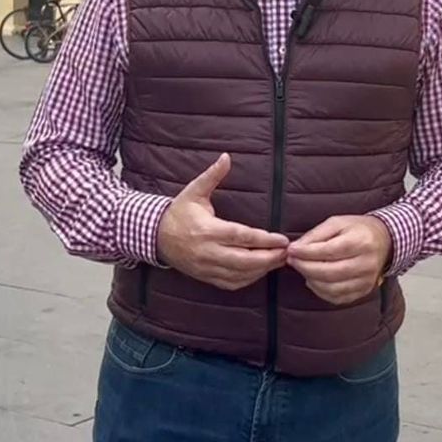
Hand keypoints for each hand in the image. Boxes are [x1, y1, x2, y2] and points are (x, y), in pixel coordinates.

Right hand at [157, 154, 289, 290]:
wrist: (155, 237)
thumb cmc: (179, 212)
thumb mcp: (194, 191)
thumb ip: (212, 176)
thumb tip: (226, 157)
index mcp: (207, 230)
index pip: (241, 237)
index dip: (264, 240)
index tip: (281, 239)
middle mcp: (208, 251)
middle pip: (244, 260)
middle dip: (268, 259)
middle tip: (286, 253)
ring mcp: (206, 267)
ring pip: (239, 275)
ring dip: (262, 271)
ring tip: (279, 261)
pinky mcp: (205, 277)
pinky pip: (231, 284)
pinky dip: (248, 280)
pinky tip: (260, 271)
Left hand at [287, 216, 390, 305]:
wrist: (384, 241)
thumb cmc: (358, 230)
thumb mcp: (337, 223)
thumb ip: (315, 235)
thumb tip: (295, 248)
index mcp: (361, 242)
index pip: (328, 251)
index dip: (306, 253)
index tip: (291, 250)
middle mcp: (366, 263)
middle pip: (329, 272)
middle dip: (305, 267)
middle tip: (292, 261)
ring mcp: (366, 280)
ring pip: (331, 288)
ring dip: (311, 280)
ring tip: (303, 269)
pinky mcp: (363, 291)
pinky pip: (337, 298)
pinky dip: (320, 291)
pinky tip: (314, 280)